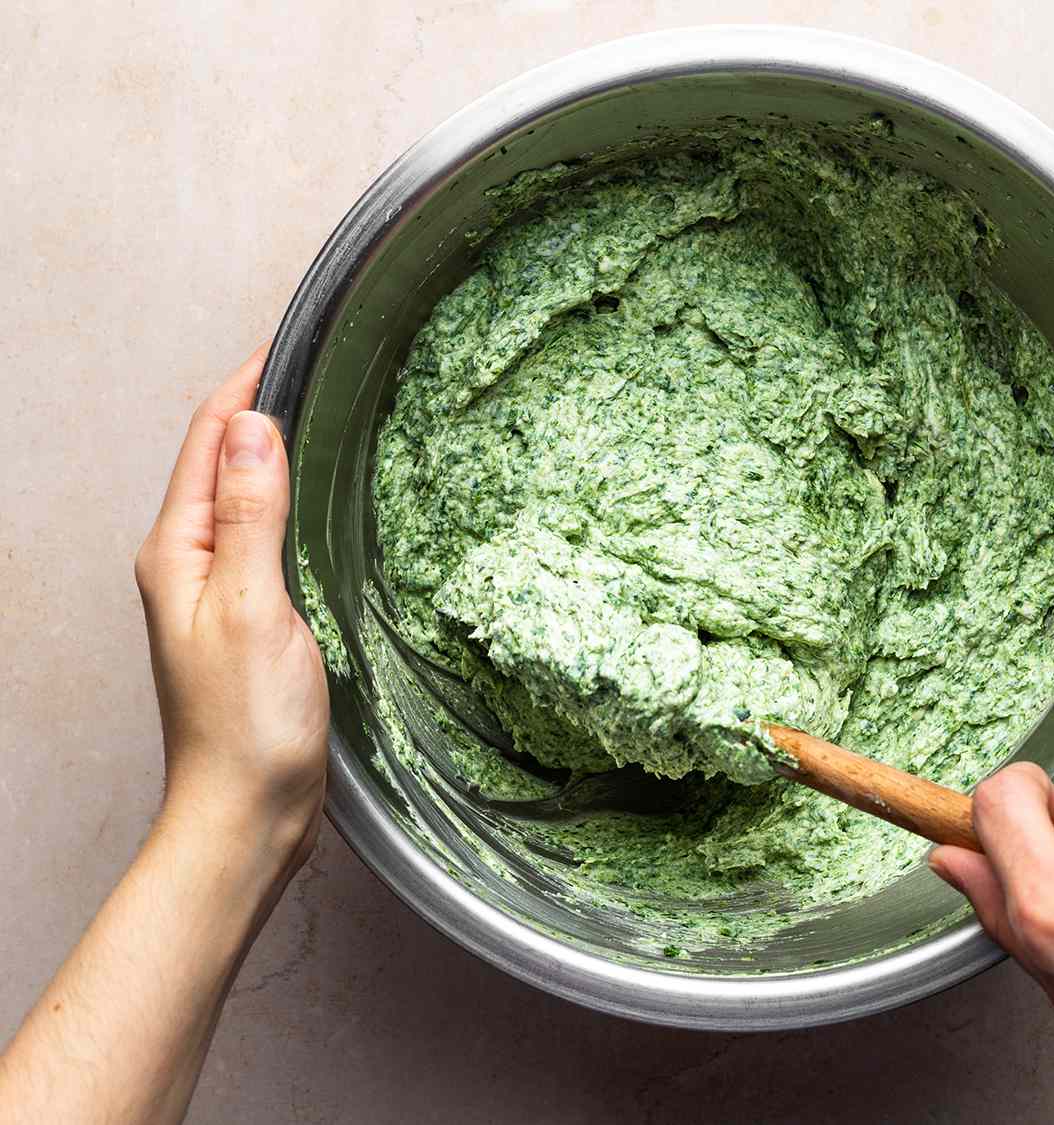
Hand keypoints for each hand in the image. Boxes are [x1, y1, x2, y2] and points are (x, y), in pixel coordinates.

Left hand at [134, 346, 327, 869]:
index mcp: (177, 552)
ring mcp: (218, 593)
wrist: (246, 812)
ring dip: (278, 454)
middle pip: (221, 461)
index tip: (292, 339)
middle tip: (324, 364)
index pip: (207, 441)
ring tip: (331, 416)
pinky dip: (293, 503)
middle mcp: (189, 564)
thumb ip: (251, 514)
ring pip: (246, 498)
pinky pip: (268, 538)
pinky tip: (328, 503)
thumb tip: (252, 425)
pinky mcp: (251, 620)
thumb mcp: (254, 606)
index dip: (246, 385)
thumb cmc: (246, 723)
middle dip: (262, 407)